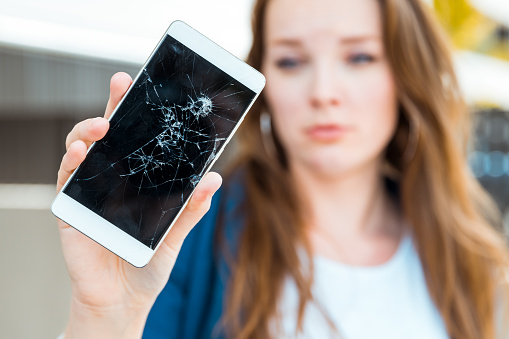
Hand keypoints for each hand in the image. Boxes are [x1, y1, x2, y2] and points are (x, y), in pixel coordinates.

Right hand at [56, 72, 221, 337]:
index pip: (140, 139)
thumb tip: (213, 179)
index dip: (143, 114)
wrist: (124, 299)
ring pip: (83, 149)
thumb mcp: (175, 234)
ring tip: (102, 125)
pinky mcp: (70, 208)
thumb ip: (191, 208)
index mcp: (138, 180)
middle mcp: (113, 179)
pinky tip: (81, 154)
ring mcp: (89, 191)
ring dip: (88, 131)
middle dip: (115, 106)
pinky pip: (65, 180)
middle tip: (123, 83)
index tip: (152, 88)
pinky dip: (71, 164)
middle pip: (111, 135)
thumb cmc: (149, 263)